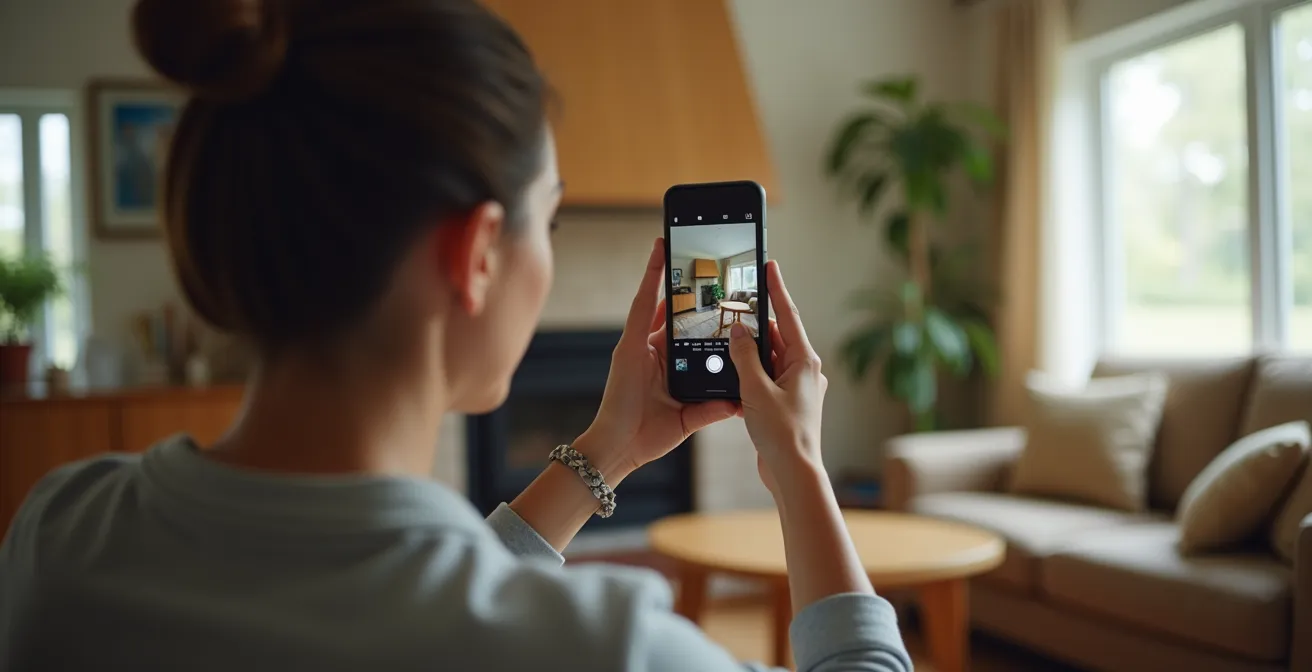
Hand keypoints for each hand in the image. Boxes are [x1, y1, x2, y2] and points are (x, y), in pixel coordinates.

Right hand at [576, 238, 737, 481]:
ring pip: (660, 303)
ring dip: (666, 273)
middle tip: (706, 266)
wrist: (618, 451)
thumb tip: (736, 402)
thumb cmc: (647, 438)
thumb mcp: (689, 419)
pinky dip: (649, 280)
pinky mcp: (628, 345)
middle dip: (689, 292)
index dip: (704, 317)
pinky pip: (642, 307)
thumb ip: (711, 408)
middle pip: (678, 315)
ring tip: (676, 245)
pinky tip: (658, 257)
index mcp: (670, 367)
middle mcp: (654, 352)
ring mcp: (640, 346)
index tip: (723, 301)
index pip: (691, 335)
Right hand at [727, 260, 827, 494]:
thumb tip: (740, 331)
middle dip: (755, 326)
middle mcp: (805, 371)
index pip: (789, 316)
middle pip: (777, 337)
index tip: (769, 266)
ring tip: (728, 345)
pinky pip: (766, 379)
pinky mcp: (786, 404)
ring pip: (769, 359)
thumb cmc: (782, 434)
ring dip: (749, 354)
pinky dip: (750, 375)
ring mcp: (796, 388)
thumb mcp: (756, 390)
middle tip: (734, 310)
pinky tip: (733, 378)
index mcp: (805, 362)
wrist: (793, 473)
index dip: (776, 289)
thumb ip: (745, 357)